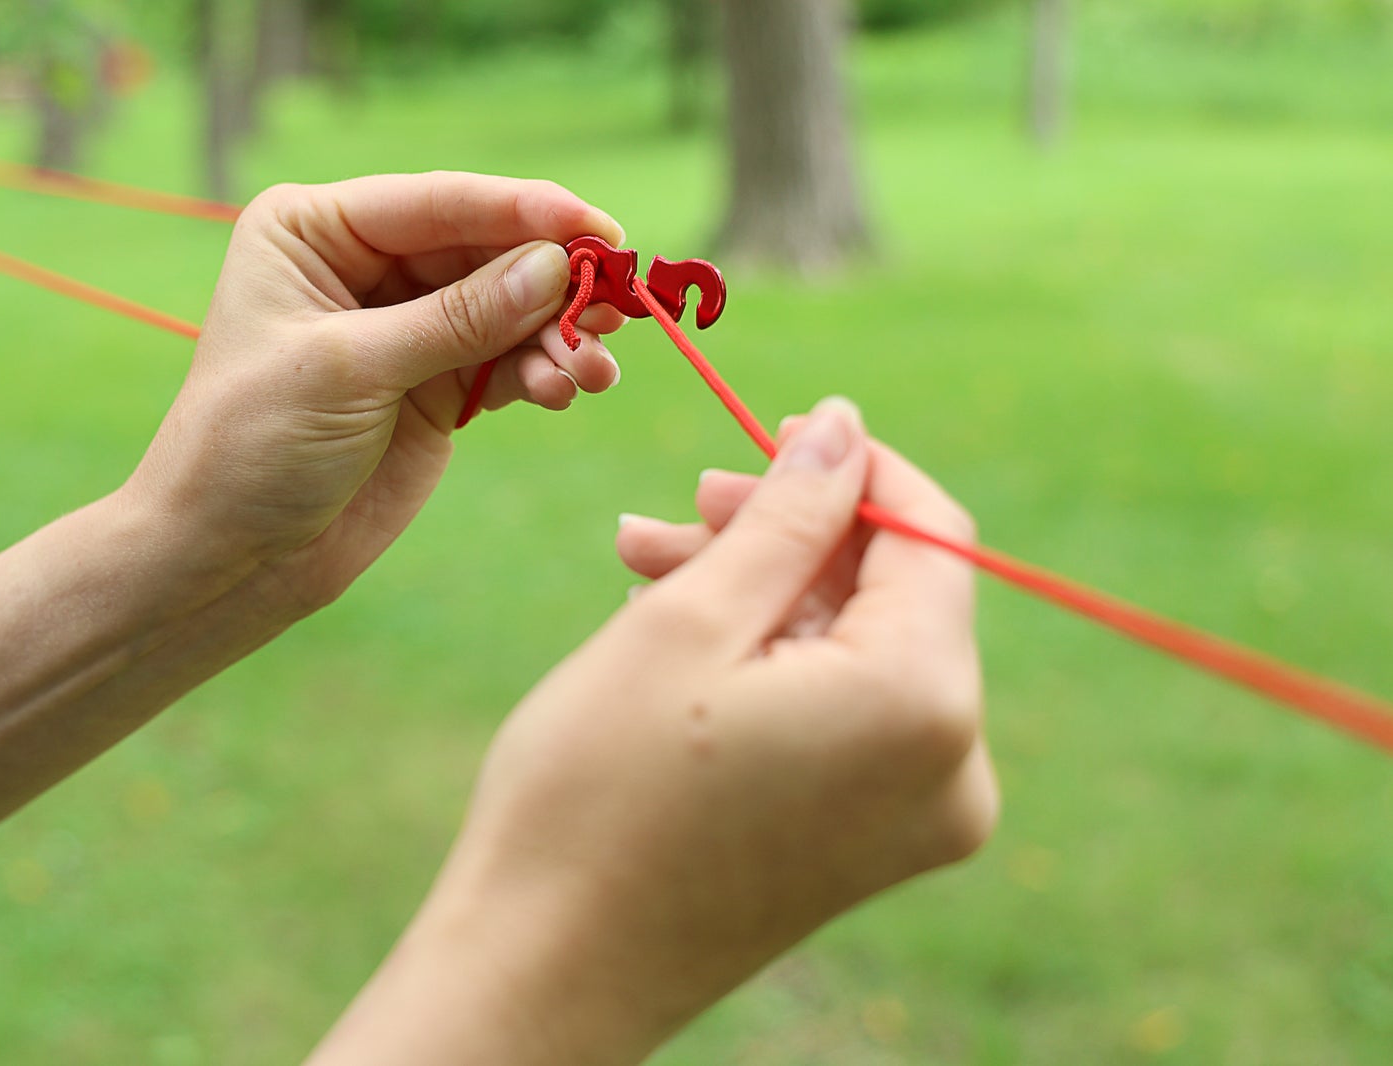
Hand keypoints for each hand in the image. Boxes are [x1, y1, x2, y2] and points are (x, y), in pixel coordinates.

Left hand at [128, 173, 625, 614]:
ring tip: (590, 371)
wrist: (231, 556)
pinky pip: (507, 361)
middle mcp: (362, 265)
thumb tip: (555, 267)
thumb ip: (457, 318)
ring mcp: (403, 327)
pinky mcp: (434, 387)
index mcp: (313, 229)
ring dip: (558, 334)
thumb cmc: (253, 446)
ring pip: (507, 306)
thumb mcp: (350, 370)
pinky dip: (544, 372)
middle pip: (484, 249)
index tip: (597, 228)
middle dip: (552, 279)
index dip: (521, 211)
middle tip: (616, 306)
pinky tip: (566, 388)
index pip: (435, 202)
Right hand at [309, 398, 996, 1064]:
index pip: (931, 533)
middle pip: (893, 592)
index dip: (850, 469)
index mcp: (922, 704)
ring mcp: (918, 820)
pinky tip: (678, 639)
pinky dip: (774, 664)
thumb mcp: (687, 621)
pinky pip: (845, 714)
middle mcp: (954, 769)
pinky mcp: (872, 847)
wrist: (546, 970)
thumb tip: (843, 426)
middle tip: (672, 514)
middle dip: (783, 537)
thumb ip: (785, 514)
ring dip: (762, 596)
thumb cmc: (595, 794)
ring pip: (858, 649)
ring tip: (643, 570)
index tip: (757, 439)